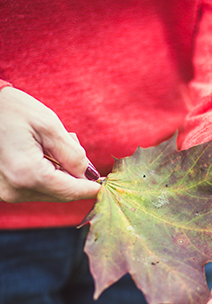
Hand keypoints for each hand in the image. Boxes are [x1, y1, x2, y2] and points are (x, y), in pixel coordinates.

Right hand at [0, 86, 99, 201]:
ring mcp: (5, 191)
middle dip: (74, 174)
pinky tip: (37, 152)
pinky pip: (35, 187)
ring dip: (58, 173)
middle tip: (70, 143)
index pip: (71, 191)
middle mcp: (14, 189)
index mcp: (27, 174)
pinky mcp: (2, 188)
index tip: (109, 184)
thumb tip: (89, 175)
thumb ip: (72, 154)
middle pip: (61, 193)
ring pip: (49, 191)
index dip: (92, 187)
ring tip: (47, 144)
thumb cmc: (11, 109)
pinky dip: (44, 173)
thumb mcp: (49, 125)